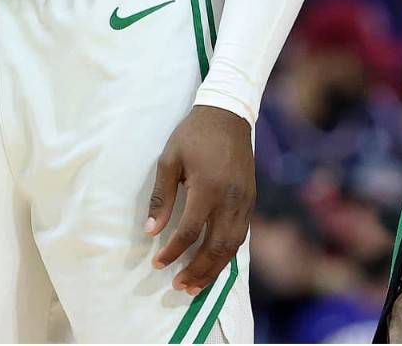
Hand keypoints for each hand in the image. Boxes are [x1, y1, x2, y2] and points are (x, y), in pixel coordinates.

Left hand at [146, 104, 256, 295]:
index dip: (173, 252)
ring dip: (214, 270)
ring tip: (195, 285)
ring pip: (232, 247)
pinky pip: (241, 236)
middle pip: (215, 247)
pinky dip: (227, 255)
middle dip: (197, 271)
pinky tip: (214, 264)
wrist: (228, 115)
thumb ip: (162, 197)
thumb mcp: (169, 160)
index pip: (190, 232)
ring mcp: (244, 202)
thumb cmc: (193, 135)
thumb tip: (150, 231)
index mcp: (207, 188)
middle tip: (178, 287)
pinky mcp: (251, 201)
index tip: (158, 264)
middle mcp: (230, 200)